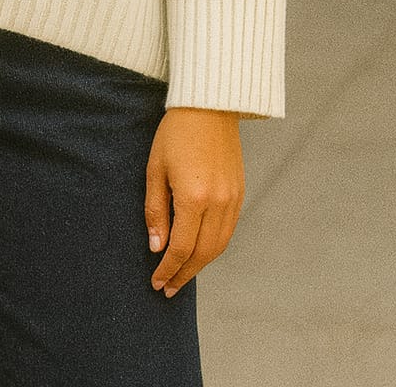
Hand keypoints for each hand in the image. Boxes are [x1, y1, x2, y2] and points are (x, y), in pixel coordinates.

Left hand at [145, 107, 244, 297]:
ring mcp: (233, 199)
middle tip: (168, 289)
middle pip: (203, 254)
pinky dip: (214, 246)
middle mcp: (218, 203)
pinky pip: (228, 230)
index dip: (168, 269)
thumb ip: (156, 211)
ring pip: (219, 245)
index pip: (181, 248)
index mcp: (194, 198)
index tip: (157, 283)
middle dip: (184, 274)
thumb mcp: (155, 169)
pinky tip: (201, 251)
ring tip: (183, 275)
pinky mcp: (240, 192)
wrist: (209, 106)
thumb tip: (157, 247)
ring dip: (201, 264)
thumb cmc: (175, 134)